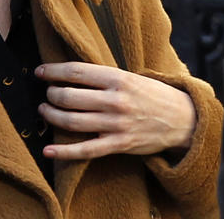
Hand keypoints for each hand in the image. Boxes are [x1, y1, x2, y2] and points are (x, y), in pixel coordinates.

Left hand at [35, 62, 195, 159]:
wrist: (183, 119)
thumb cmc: (151, 94)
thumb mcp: (130, 77)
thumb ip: (102, 77)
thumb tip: (68, 73)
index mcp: (118, 78)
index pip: (76, 72)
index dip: (53, 71)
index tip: (40, 71)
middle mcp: (116, 101)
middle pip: (69, 97)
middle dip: (51, 95)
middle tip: (47, 94)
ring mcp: (117, 124)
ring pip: (72, 121)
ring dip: (51, 116)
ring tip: (44, 110)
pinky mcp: (119, 145)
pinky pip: (86, 150)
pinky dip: (64, 152)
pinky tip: (48, 151)